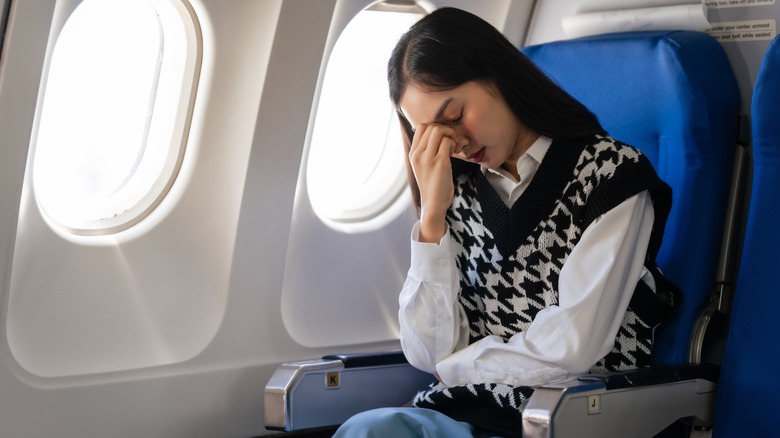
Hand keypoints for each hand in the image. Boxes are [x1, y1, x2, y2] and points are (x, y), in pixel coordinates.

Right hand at [408, 124, 456, 242]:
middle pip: (431, 125)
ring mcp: (426, 158)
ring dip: (451, 135)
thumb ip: (427, 151)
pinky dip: (455, 143)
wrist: (433, 205)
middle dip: (445, 129)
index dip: (435, 126)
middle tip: (453, 141)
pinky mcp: (439, 163)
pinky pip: (447, 142)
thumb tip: (438, 135)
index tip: (444, 138)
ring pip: (439, 130)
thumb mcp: (424, 166)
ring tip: (455, 147)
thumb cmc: (433, 186)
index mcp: (412, 153)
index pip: (421, 126)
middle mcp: (417, 154)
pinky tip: (456, 152)